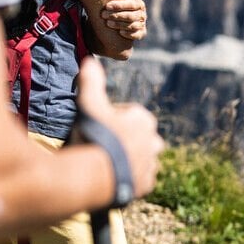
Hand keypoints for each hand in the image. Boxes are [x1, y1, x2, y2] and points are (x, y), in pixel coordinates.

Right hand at [75, 57, 163, 199]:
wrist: (96, 174)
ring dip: (128, 159)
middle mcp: (154, 141)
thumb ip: (92, 82)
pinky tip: (114, 176)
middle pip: (138, 137)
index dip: (110, 120)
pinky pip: (139, 178)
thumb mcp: (90, 104)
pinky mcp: (147, 184)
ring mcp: (151, 163)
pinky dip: (129, 177)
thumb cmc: (94, 135)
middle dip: (124, 139)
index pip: (128, 116)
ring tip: (107, 163)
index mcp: (144, 120)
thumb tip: (90, 60)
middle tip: (102, 145)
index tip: (97, 127)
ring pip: (140, 158)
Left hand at [101, 0, 146, 41]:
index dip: (119, 5)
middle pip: (131, 16)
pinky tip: (120, 32)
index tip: (107, 6)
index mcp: (139, 4)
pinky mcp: (141, 33)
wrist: (122, 18)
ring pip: (132, 26)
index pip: (131, 4)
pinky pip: (136, 35)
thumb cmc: (118, 5)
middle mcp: (142, 14)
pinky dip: (129, 34)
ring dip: (119, 24)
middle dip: (116, 16)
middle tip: (103, 15)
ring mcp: (142, 24)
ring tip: (108, 23)